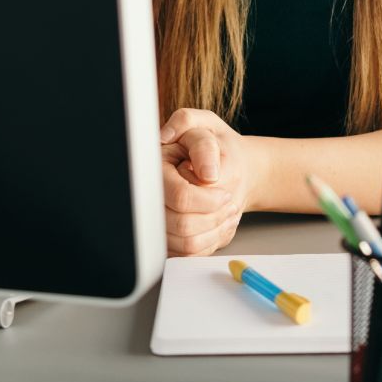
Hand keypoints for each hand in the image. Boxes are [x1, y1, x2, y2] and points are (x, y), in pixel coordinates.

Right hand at [160, 108, 264, 255]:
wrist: (225, 164)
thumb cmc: (214, 144)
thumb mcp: (207, 127)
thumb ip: (203, 144)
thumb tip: (206, 173)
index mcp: (155, 169)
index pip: (180, 197)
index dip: (208, 199)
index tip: (225, 192)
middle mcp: (151, 197)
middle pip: (182, 225)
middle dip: (214, 215)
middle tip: (229, 201)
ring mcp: (158, 220)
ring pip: (187, 244)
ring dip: (215, 229)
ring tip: (228, 211)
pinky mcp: (169, 238)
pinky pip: (191, 253)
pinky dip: (212, 240)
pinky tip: (221, 222)